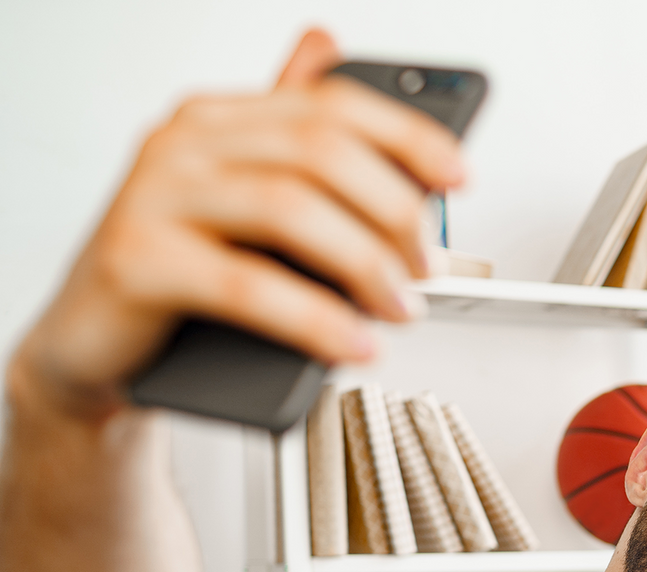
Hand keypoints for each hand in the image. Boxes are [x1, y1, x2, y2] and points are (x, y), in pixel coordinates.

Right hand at [8, 29, 464, 419]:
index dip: (407, 137)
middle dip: (394, 211)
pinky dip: (316, 320)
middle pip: (319, 151)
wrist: (94, 349)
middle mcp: (183, 144)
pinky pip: (247, 286)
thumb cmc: (182, 280)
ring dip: (365, 265)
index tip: (459, 177)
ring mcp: (153, 196)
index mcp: (219, 121)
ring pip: (288, 209)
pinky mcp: (135, 260)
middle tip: (426, 267)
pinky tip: (353, 344)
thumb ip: (293, 147)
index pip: (330, 105)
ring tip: (400, 309)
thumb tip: (337, 54)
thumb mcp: (250, 212)